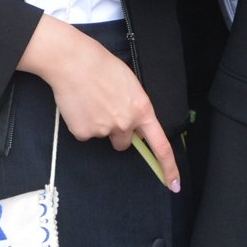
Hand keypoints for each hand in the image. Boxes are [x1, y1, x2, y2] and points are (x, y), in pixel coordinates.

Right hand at [17, 16, 179, 190]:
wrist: (72, 61)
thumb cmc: (101, 65)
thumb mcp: (129, 83)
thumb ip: (134, 106)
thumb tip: (132, 122)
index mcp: (141, 109)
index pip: (161, 146)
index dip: (169, 167)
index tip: (174, 184)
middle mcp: (125, 123)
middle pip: (124, 142)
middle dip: (117, 131)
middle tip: (105, 109)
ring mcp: (104, 130)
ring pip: (103, 136)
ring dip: (98, 124)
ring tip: (89, 101)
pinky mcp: (83, 133)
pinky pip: (84, 133)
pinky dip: (81, 123)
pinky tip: (78, 105)